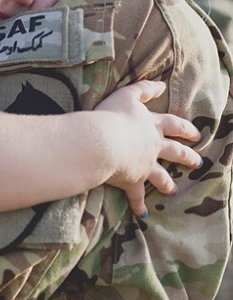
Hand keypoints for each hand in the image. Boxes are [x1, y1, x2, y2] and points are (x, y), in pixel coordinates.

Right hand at [96, 80, 201, 217]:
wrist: (102, 141)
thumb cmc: (112, 115)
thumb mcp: (128, 95)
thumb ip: (144, 88)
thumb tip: (162, 84)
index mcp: (151, 126)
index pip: (173, 126)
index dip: (185, 129)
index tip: (196, 135)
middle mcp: (152, 146)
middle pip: (174, 152)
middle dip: (186, 157)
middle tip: (197, 162)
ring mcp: (144, 166)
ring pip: (161, 176)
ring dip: (167, 183)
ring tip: (173, 190)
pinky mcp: (132, 181)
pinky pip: (136, 195)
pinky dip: (138, 205)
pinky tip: (142, 214)